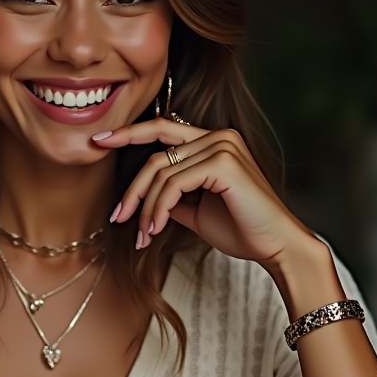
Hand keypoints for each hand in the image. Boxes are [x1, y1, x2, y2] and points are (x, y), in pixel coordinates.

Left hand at [93, 118, 310, 265]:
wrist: (277, 247)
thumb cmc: (243, 230)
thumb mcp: (198, 211)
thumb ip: (174, 197)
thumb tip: (146, 199)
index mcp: (214, 142)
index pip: (163, 129)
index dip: (129, 132)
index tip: (99, 141)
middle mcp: (219, 137)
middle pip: (156, 156)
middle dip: (132, 189)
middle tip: (118, 217)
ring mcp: (223, 146)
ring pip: (161, 172)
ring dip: (146, 208)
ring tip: (143, 235)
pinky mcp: (223, 163)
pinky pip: (174, 184)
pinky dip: (159, 208)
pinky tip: (156, 229)